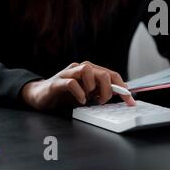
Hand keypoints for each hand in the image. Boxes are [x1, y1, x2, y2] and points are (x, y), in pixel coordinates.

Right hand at [21, 62, 135, 110]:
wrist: (39, 95)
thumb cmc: (65, 95)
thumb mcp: (88, 94)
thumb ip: (101, 92)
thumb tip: (120, 97)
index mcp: (91, 71)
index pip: (112, 75)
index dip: (123, 88)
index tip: (130, 101)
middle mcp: (81, 68)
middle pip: (103, 73)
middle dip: (108, 90)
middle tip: (103, 102)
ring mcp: (68, 73)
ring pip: (88, 70)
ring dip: (93, 87)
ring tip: (90, 99)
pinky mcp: (57, 82)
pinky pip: (72, 82)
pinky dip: (79, 92)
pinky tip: (81, 101)